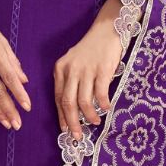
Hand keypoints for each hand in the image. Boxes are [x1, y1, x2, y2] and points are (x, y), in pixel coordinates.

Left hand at [55, 0, 122, 140]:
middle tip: (77, 135)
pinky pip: (100, 93)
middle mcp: (71, 70)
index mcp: (60, 69)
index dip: (61, 116)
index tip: (65, 129)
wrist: (106, 30)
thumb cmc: (91, 50)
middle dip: (72, 122)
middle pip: (68, 102)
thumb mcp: (74, 63)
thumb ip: (70, 82)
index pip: (58, 98)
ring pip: (83, 100)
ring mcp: (86, 70)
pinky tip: (106, 108)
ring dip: (89, 115)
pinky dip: (103, 104)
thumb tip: (73, 109)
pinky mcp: (102, 69)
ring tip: (95, 122)